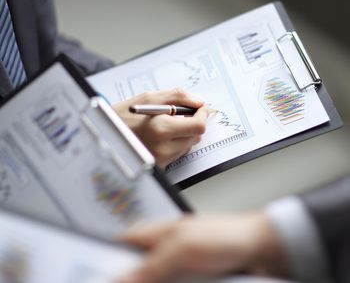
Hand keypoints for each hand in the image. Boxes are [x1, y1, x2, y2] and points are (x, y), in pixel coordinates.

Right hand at [112, 89, 207, 166]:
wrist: (103, 134)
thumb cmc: (123, 115)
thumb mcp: (148, 97)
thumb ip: (177, 96)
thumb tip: (198, 102)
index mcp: (161, 128)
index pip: (198, 126)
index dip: (202, 115)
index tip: (199, 108)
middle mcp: (163, 148)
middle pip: (196, 136)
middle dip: (193, 123)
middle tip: (181, 114)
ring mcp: (160, 160)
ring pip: (188, 145)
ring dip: (184, 133)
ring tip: (166, 125)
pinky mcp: (158, 166)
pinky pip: (177, 154)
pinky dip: (175, 143)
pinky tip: (161, 136)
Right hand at [119, 213, 289, 282]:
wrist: (259, 250)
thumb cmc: (226, 235)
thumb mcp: (182, 250)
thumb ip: (150, 265)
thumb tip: (120, 278)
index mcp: (158, 232)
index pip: (123, 242)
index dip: (109, 258)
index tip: (100, 275)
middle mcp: (166, 248)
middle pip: (137, 269)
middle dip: (132, 280)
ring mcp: (179, 266)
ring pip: (156, 281)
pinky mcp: (192, 280)